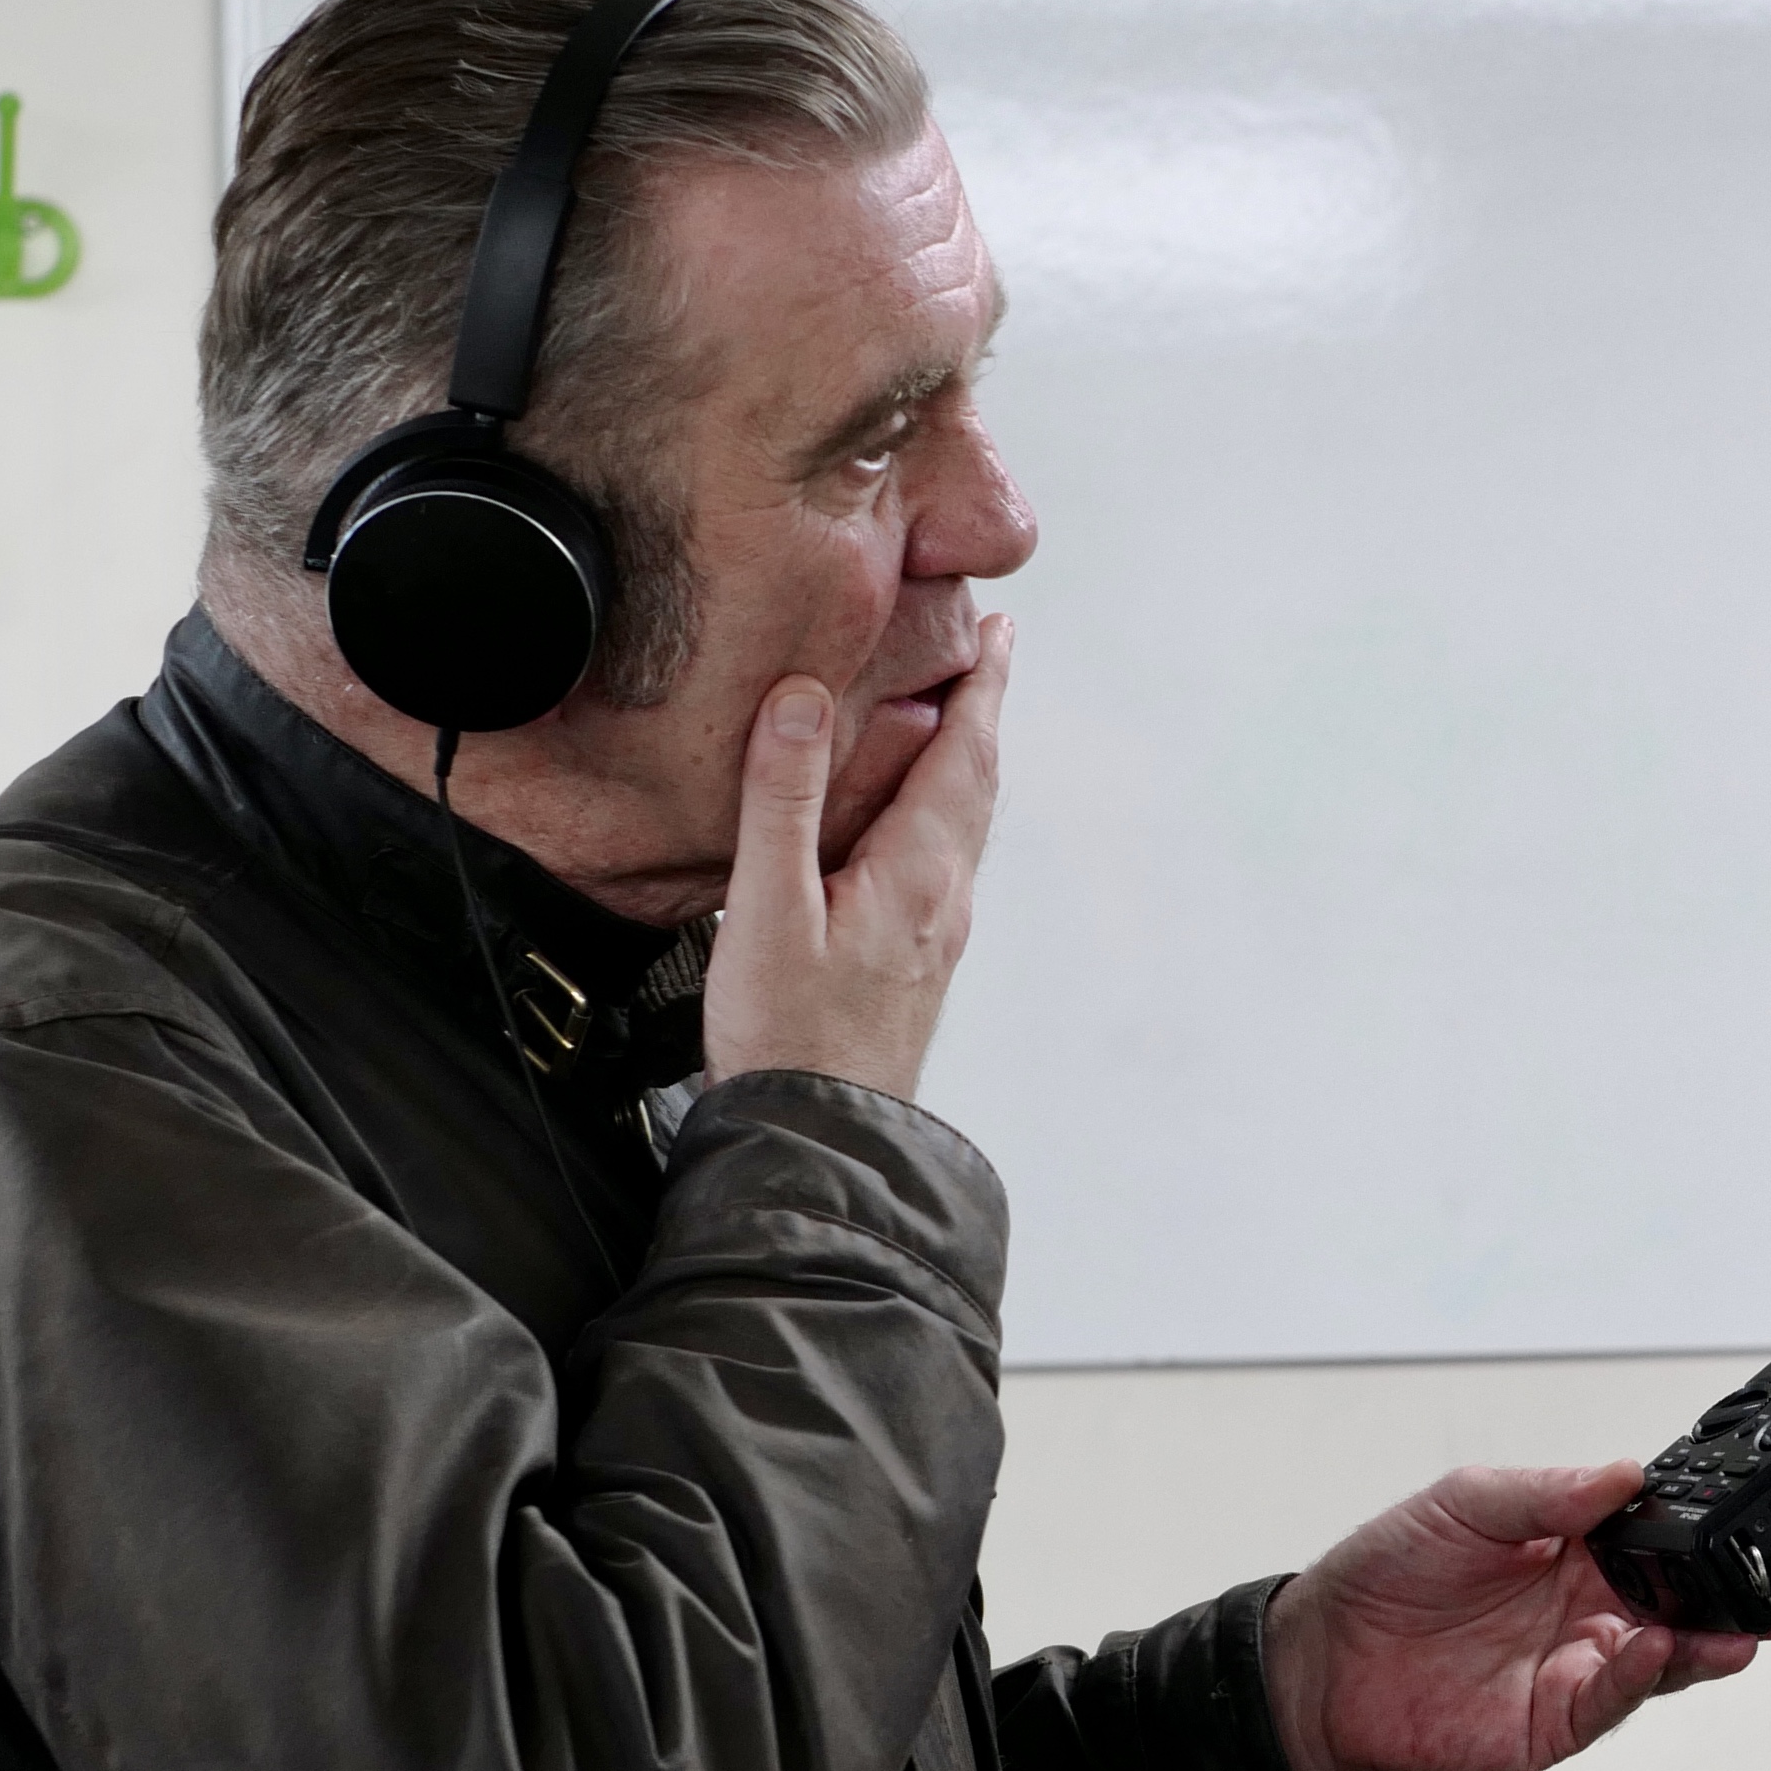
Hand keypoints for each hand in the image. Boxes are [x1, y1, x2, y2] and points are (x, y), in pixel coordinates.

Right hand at [704, 620, 1007, 1099]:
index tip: (1001, 632)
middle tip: (990, 650)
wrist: (819, 1139)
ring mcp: (936, 933)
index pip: (966, 754)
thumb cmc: (787, 1035)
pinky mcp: (918, 960)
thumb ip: (784, 801)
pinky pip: (943, 860)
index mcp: (917, 872)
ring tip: (960, 716)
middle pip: (977, 783)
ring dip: (967, 760)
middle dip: (983, 711)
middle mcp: (943, 898)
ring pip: (964, 825)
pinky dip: (942, 810)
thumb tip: (807, 700)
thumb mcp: (768, 908)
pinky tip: (917, 820)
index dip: (984, 687)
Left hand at [1266, 1460, 1759, 1770]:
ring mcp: (1576, 1667)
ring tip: (1739, 1631)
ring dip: (1706, 1646)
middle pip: (1681, 1605)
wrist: (1323, 1658)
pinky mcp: (1554, 1721)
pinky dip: (1640, 1679)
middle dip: (1732, 1600)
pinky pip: (1611, 1702)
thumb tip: (1624, 1472)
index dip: (1702, 1537)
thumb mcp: (1465, 1503)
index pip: (1660, 1541)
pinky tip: (1654, 1651)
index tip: (1741, 1524)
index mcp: (1578, 1548)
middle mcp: (1588, 1609)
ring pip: (1663, 1661)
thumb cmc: (1387, 1573)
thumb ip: (1548, 1492)